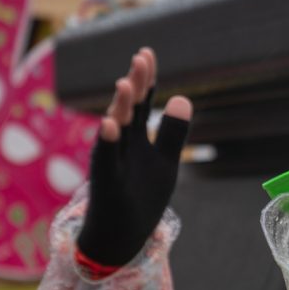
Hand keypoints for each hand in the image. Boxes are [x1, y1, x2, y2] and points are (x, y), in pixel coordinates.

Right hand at [76, 48, 192, 266]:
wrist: (119, 236)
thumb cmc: (141, 196)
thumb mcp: (165, 162)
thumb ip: (172, 132)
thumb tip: (183, 97)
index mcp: (136, 138)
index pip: (141, 103)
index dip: (145, 80)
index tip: (147, 53)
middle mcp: (121, 145)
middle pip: (128, 110)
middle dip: (134, 86)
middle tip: (141, 59)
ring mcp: (111, 162)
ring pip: (114, 131)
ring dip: (119, 107)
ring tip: (124, 84)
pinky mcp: (106, 184)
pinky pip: (105, 161)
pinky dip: (107, 142)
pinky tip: (110, 125)